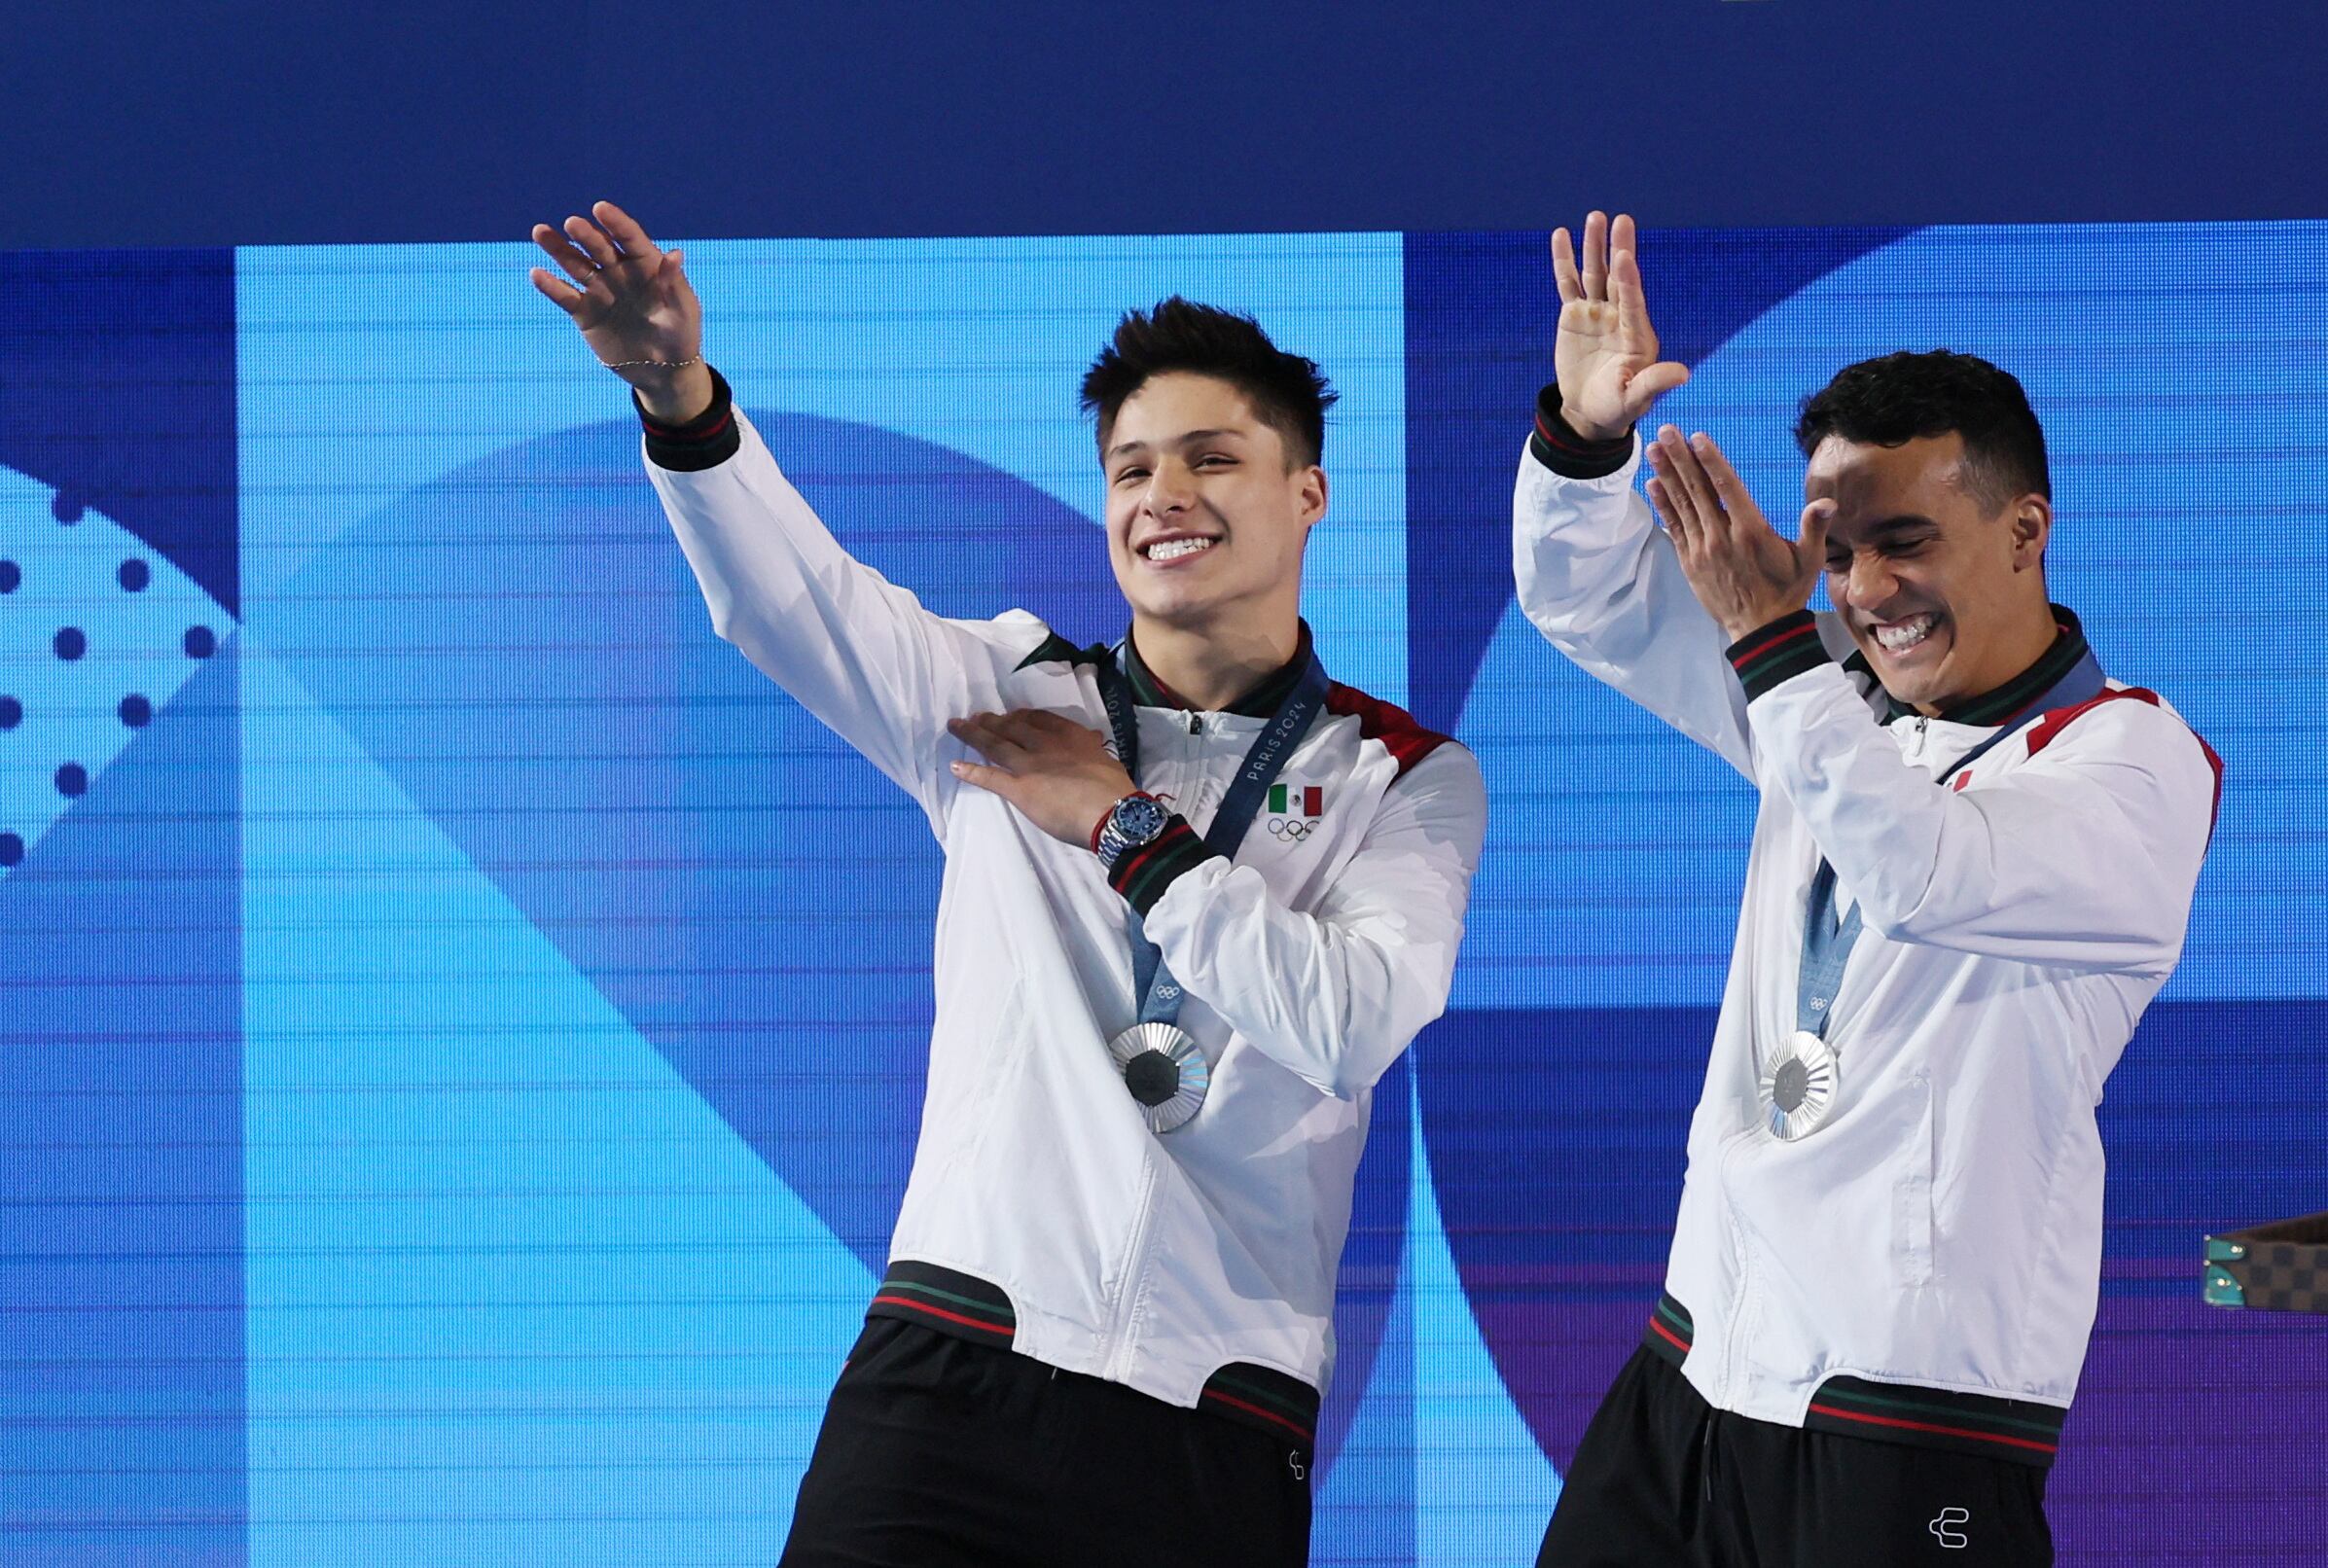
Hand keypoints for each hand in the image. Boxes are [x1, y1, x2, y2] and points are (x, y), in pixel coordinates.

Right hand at [529, 200, 712, 422]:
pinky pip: (565, 296)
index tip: (600, 208)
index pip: (629, 238)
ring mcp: (600, 290)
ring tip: (540, 232)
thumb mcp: (683, 311)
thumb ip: (673, 284)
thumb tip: (675, 254)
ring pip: (576, 264)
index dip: (616, 223)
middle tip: (572, 224)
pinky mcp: (585, 312)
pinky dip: (551, 286)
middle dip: (586, 235)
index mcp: (646, 265)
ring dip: (558, 249)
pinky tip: (537, 274)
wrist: (662, 371)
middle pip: (599, 247)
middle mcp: (619, 272)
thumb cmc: (681, 337)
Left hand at [947, 710, 1137, 848]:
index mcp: (1070, 736)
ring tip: (958, 727)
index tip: (1013, 714)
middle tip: (978, 717)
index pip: (1040, 719)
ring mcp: (1030, 765)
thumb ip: (1093, 749)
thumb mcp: (1107, 760)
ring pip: (996, 745)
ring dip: (974, 735)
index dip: (1022, 715)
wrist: (1111, 812)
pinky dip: (971, 772)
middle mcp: (1045, 745)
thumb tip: (1093, 739)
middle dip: (993, 721)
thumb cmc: (1115, 790)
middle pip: (1012, 727)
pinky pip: (990, 778)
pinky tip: (955, 767)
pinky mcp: (1019, 789)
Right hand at [1550, 211, 1690, 441]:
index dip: (1629, 279)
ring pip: (1593, 274)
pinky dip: (1564, 261)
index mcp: (1636, 333)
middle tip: (1621, 220)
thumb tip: (1684, 374)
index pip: (1632, 301)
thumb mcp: (1636, 398)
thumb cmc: (1618, 407)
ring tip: (1594, 217)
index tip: (1624, 256)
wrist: (1591, 411)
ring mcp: (1597, 312)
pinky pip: (1568, 284)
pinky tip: (1561, 236)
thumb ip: (1655, 382)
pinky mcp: (1575, 314)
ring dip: (1593, 246)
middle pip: (1617, 277)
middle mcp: (1619, 315)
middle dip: (1617, 248)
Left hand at [1644, 426, 1834, 642]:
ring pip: (1682, 505)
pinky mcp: (1690, 561)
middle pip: (1698, 490)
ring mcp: (1702, 549)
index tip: (1697, 438)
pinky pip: (1674, 527)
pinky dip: (1663, 505)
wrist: (1761, 628)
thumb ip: (1815, 528)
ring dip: (1667, 475)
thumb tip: (1828, 502)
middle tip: (1666, 431)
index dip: (1711, 461)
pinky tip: (1653, 484)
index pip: (1727, 488)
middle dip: (1680, 458)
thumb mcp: (1810, 560)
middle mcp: (1722, 537)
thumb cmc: (1788, 589)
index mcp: (1751, 531)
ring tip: (1653, 449)